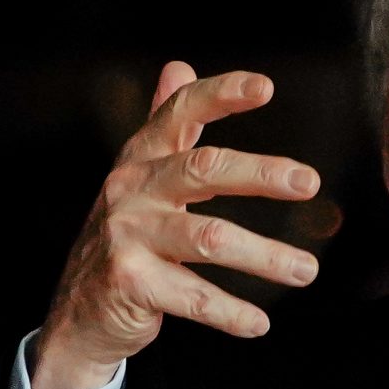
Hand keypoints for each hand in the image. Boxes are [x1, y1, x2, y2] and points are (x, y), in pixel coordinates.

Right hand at [32, 61, 320, 388]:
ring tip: (308, 271)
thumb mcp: (141, 177)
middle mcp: (131, 190)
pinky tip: (261, 323)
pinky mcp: (128, 283)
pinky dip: (231, 313)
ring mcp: (126, 235)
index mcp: (141, 158)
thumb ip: (164, 124)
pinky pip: (193, 297)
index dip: (220, 95)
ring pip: (210, 238)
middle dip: (260, 173)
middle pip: (203, 169)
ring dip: (265, 256)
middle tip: (310, 182)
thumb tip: (179, 64)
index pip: (179, 112)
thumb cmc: (125, 236)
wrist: (78, 311)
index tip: (266, 87)